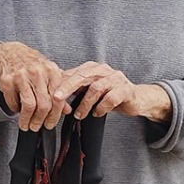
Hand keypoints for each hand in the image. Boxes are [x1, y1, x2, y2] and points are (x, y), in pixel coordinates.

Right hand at [0, 41, 70, 130]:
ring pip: (29, 106)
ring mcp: (22, 76)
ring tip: (26, 124)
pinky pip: (13, 102)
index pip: (57, 99)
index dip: (54, 116)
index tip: (50, 124)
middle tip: (37, 127)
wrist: (9, 52)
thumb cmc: (31, 63)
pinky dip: (15, 110)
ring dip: (27, 119)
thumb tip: (67, 110)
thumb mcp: (49, 73)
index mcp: (51, 71)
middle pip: (44, 105)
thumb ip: (59, 91)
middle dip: (40, 120)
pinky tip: (18, 111)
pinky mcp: (8, 81)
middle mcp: (38, 73)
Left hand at [55, 63, 171, 122]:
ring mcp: (115, 78)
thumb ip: (74, 89)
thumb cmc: (108, 94)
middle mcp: (103, 70)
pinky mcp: (126, 90)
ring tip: (78, 115)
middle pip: (81, 76)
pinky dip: (101, 107)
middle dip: (67, 88)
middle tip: (56, 99)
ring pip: (96, 88)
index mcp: (91, 68)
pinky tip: (97, 113)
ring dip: (85, 103)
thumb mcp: (89, 89)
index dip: (59, 84)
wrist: (135, 99)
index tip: (47, 94)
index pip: (72, 73)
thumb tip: (51, 92)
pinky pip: (111, 98)